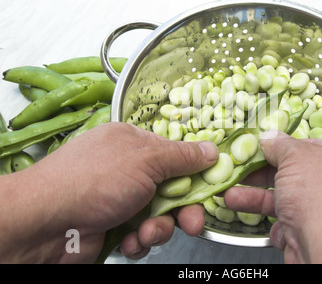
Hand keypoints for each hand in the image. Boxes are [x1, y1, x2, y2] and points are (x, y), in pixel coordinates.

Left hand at [0, 122, 217, 262]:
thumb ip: (182, 157)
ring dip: (160, 228)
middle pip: (172, 188)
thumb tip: (212, 150)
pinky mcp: (114, 226)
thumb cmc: (94, 181)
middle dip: (184, 208)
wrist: (45, 225)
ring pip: (160, 215)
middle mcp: (128, 170)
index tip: (212, 185)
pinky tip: (130, 240)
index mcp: (133, 144)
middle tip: (193, 222)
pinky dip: (140, 240)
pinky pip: (142, 233)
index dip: (196, 170)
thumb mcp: (145, 160)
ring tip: (147, 233)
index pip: (175, 154)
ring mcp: (120, 199)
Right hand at [224, 131, 321, 263]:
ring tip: (231, 196)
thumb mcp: (295, 157)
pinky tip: (270, 226)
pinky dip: (278, 225)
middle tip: (241, 170)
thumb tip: (270, 137)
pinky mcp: (321, 237)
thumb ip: (279, 145)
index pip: (314, 146)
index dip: (284, 146)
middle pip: (298, 175)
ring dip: (258, 198)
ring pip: (290, 201)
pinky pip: (294, 224)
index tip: (262, 148)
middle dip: (263, 175)